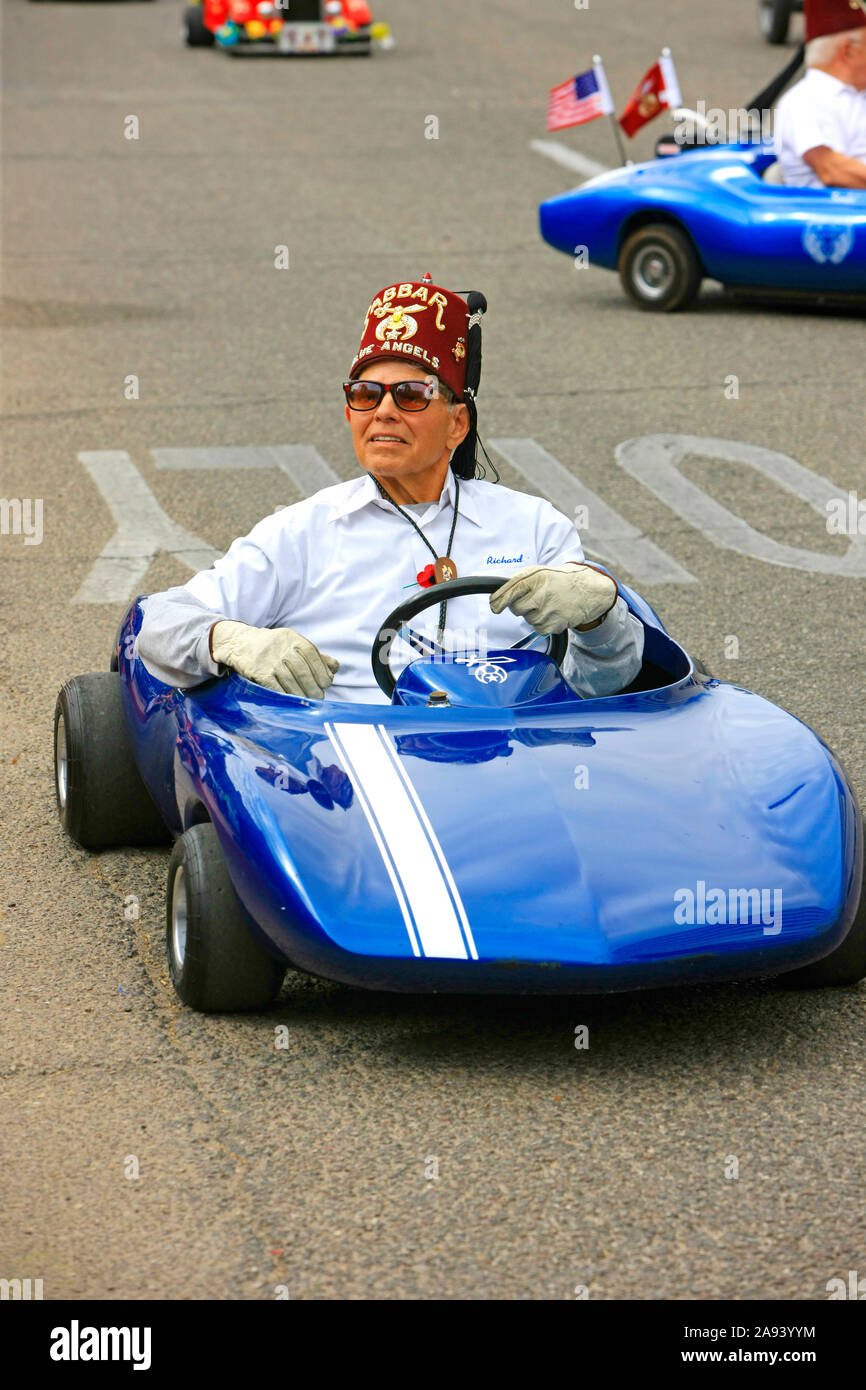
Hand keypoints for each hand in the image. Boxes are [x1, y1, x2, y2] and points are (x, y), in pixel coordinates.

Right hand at [210, 621, 338, 697]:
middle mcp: (282, 647)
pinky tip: (291, 701)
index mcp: (293, 639)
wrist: (240, 643)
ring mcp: (269, 659)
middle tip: (319, 697)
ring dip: (301, 694)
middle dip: (313, 686)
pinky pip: (274, 686)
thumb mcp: (293, 643)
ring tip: (307, 701)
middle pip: (302, 670)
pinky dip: (285, 695)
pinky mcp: (258, 671)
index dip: (322, 670)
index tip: (327, 683)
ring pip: (290, 681)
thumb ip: (315, 655)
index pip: (312, 655)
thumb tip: (335, 668)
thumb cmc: (273, 646)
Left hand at [490, 563, 616, 634]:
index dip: (498, 601)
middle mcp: (540, 594)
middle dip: (520, 605)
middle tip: (533, 599)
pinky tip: (552, 613)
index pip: (509, 592)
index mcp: (535, 578)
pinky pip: (538, 628)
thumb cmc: (559, 580)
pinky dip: (542, 623)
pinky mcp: (554, 625)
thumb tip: (496, 598)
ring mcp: (547, 611)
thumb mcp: (539, 572)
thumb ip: (518, 582)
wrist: (587, 591)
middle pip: (516, 609)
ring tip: (547, 604)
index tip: (495, 606)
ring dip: (533, 614)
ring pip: (527, 619)